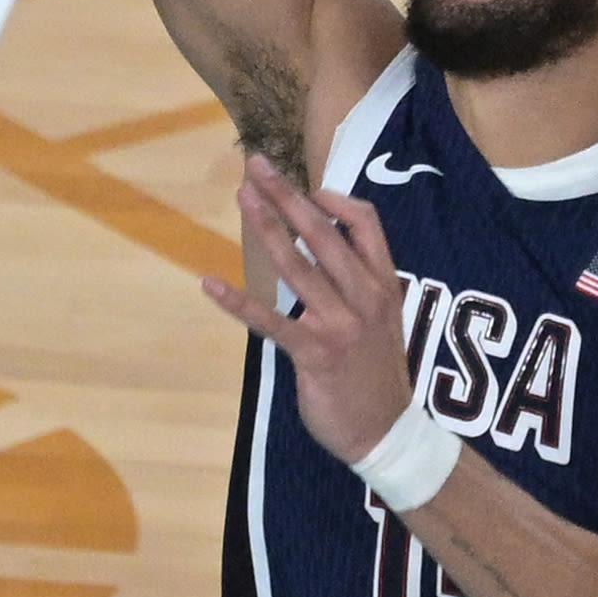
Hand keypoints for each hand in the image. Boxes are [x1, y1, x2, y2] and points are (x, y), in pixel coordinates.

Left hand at [193, 159, 421, 465]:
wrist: (387, 432)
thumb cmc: (377, 376)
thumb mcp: (383, 320)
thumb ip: (358, 285)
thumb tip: (323, 251)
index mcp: (384, 285)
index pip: (365, 224)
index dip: (335, 200)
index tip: (308, 187)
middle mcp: (365, 297)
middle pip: (322, 233)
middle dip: (287, 195)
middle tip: (256, 164)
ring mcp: (341, 325)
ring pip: (296, 265)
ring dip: (265, 226)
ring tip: (242, 197)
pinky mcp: (315, 354)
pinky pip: (271, 322)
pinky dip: (237, 302)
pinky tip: (210, 284)